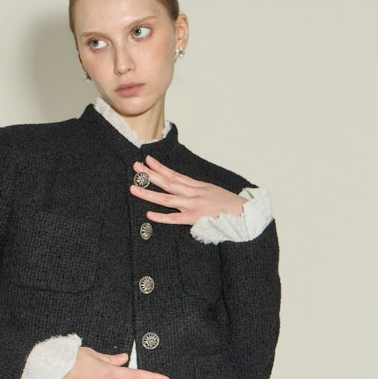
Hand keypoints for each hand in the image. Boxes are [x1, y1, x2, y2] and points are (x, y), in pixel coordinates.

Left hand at [128, 154, 246, 224]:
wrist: (244, 214)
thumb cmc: (229, 206)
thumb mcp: (212, 192)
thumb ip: (198, 191)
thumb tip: (185, 189)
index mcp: (197, 186)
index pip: (175, 174)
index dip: (160, 167)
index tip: (147, 159)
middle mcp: (193, 193)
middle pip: (167, 181)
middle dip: (150, 174)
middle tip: (135, 167)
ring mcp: (193, 205)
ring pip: (167, 198)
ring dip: (149, 192)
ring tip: (134, 188)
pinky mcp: (195, 219)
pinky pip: (175, 218)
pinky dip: (162, 217)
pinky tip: (149, 214)